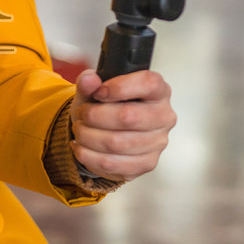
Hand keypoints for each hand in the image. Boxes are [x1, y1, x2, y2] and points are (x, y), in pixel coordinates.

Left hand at [67, 68, 175, 187]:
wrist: (107, 134)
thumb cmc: (107, 108)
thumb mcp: (95, 90)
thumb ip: (89, 82)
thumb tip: (88, 79)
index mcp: (158, 91)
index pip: (149, 84)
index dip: (120, 87)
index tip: (99, 92)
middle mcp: (163, 116)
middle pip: (128, 116)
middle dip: (95, 115)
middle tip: (83, 114)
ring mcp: (157, 143)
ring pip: (116, 143)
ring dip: (88, 136)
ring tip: (80, 130)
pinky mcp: (146, 164)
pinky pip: (112, 163)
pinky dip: (89, 155)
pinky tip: (82, 147)